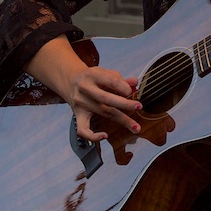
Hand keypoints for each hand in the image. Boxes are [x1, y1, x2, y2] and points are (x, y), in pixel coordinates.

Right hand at [24, 36, 143, 142]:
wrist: (71, 81)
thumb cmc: (94, 78)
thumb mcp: (105, 73)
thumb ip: (121, 79)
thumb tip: (135, 83)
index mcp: (93, 75)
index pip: (111, 81)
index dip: (124, 87)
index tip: (131, 91)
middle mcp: (85, 88)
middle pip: (106, 98)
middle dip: (125, 104)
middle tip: (139, 106)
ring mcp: (81, 103)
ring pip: (103, 112)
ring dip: (122, 120)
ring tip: (135, 127)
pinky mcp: (77, 115)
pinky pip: (83, 129)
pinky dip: (93, 136)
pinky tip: (105, 136)